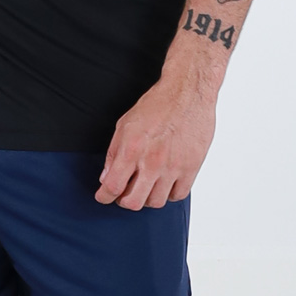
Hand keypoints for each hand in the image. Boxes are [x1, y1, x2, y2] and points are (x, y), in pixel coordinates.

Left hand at [94, 72, 216, 209]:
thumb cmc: (157, 104)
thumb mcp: (125, 123)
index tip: (103, 196)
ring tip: (145, 185)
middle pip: (134, 202)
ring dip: (147, 197)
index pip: (113, 186)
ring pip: (156, 202)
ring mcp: (173, 167)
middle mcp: (152, 162)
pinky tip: (164, 183)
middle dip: (124, 201)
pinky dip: (168, 193)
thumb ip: (114, 152)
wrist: (187, 93)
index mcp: (132, 149)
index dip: (104, 196)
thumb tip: (106, 176)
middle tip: (124, 193)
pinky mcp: (191, 168)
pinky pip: (178, 196)